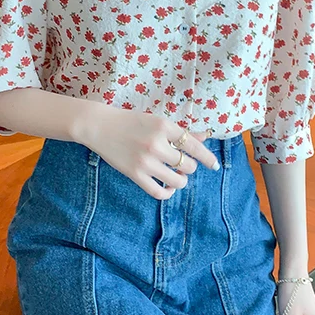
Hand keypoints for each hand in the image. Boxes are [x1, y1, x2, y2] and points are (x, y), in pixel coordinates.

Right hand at [80, 106, 220, 199]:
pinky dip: (168, 193)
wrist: (100, 126)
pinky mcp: (134, 174)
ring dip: (181, 181)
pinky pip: (159, 192)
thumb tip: (205, 137)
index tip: (214, 166)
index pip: (194, 146)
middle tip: (182, 165)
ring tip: (177, 177)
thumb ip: (181, 132)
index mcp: (164, 126)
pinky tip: (168, 188)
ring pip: (177, 181)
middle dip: (189, 168)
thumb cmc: (131, 122)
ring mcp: (145, 161)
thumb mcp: (157, 121)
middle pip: (188, 165)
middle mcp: (157, 144)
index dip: (208, 158)